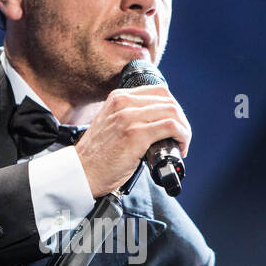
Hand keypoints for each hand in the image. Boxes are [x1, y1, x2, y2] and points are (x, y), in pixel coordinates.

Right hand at [75, 83, 191, 196]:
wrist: (81, 174)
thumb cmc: (97, 157)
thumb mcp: (111, 126)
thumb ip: (129, 118)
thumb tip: (158, 124)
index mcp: (118, 98)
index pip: (158, 91)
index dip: (173, 108)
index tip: (175, 125)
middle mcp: (123, 103)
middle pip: (168, 100)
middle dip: (181, 119)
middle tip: (181, 137)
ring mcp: (129, 117)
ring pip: (172, 111)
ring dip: (184, 129)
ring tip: (181, 144)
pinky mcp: (135, 134)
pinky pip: (171, 126)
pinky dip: (182, 136)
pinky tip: (180, 148)